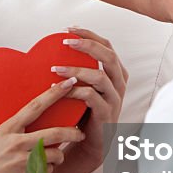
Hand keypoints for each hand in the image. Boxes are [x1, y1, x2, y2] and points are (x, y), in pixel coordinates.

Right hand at [0, 82, 84, 172]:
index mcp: (7, 129)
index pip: (35, 106)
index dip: (54, 94)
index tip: (68, 83)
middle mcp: (18, 143)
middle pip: (55, 133)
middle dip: (72, 132)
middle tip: (80, 132)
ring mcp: (24, 161)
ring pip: (55, 154)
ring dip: (58, 156)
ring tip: (53, 156)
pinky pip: (47, 171)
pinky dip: (46, 170)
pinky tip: (36, 171)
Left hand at [46, 28, 127, 172]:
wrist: (88, 144)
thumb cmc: (82, 111)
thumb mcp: (82, 86)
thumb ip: (77, 69)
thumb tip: (53, 48)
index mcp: (115, 72)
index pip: (107, 45)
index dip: (90, 34)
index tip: (69, 29)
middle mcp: (119, 83)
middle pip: (109, 56)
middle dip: (87, 45)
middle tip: (65, 42)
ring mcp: (114, 99)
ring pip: (100, 77)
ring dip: (76, 70)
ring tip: (54, 69)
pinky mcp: (106, 114)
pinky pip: (91, 98)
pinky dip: (74, 91)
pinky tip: (56, 89)